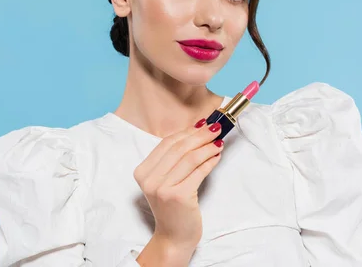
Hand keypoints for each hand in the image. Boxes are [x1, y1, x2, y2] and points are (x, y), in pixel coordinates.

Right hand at [133, 118, 223, 252]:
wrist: (173, 237)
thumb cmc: (173, 207)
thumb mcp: (165, 180)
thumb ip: (174, 159)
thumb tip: (196, 130)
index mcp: (142, 171)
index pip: (166, 144)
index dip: (186, 131)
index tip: (202, 124)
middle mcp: (149, 179)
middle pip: (178, 148)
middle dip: (200, 135)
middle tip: (216, 127)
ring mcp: (162, 188)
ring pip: (189, 158)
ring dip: (207, 147)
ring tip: (219, 141)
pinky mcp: (178, 196)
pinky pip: (198, 172)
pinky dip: (210, 161)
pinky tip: (217, 156)